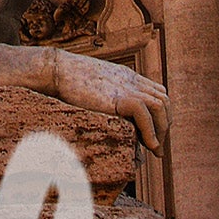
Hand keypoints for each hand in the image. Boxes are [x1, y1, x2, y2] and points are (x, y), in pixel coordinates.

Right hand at [52, 49, 168, 153]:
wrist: (54, 70)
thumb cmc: (65, 80)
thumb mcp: (94, 88)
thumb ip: (106, 97)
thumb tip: (106, 116)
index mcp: (126, 77)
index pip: (157, 92)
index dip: (160, 115)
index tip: (153, 136)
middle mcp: (130, 81)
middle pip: (163, 100)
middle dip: (164, 125)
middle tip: (156, 148)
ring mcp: (124, 87)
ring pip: (159, 106)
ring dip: (161, 130)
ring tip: (154, 149)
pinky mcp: (116, 96)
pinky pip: (144, 112)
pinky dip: (150, 131)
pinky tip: (148, 146)